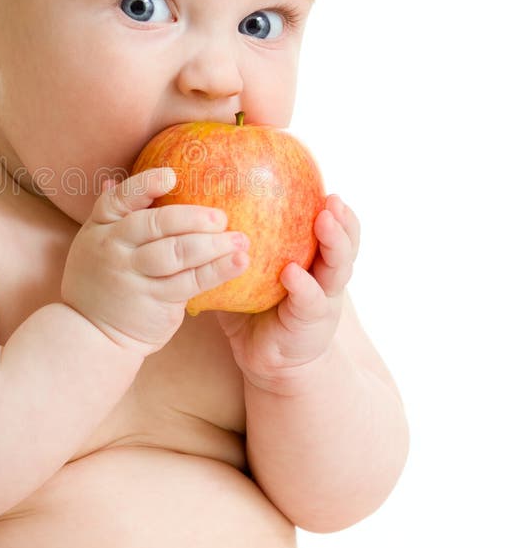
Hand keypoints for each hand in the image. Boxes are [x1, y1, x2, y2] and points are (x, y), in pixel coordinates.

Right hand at [61, 167, 250, 356]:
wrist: (90, 333)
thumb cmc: (100, 279)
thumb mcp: (93, 243)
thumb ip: (111, 215)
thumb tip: (113, 179)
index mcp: (101, 227)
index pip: (120, 199)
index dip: (146, 185)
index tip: (172, 176)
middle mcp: (114, 248)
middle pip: (155, 225)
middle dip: (192, 218)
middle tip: (221, 217)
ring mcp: (134, 276)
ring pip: (177, 254)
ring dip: (213, 245)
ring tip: (240, 239)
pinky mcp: (155, 301)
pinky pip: (190, 283)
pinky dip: (216, 271)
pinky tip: (238, 262)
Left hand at [215, 194, 360, 390]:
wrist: (269, 362)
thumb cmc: (256, 310)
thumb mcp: (252, 274)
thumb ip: (240, 248)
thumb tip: (204, 208)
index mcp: (314, 262)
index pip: (332, 230)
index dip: (335, 210)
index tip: (325, 185)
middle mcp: (325, 278)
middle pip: (343, 245)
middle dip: (342, 221)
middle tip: (332, 200)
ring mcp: (323, 300)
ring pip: (338, 269)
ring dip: (334, 243)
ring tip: (323, 221)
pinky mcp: (311, 322)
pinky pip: (309, 300)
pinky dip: (303, 285)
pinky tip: (291, 273)